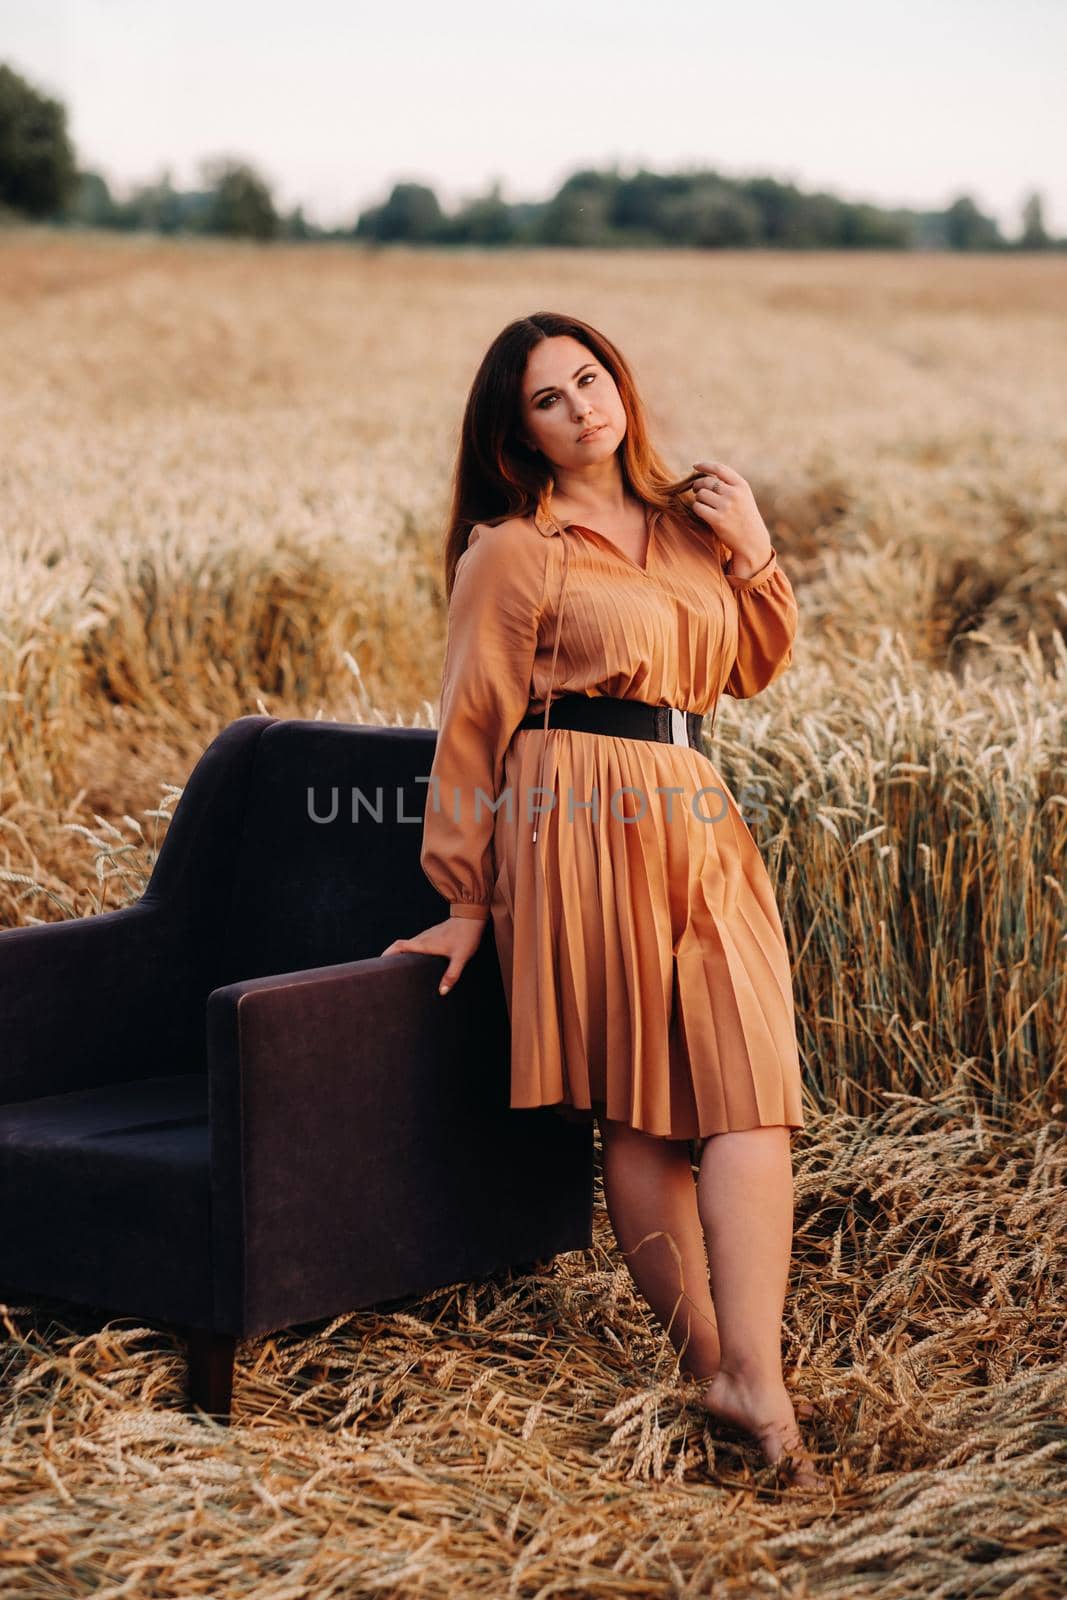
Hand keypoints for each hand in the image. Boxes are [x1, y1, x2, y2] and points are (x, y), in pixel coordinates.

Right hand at [379, 914, 486, 995]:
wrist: (471, 916)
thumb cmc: (466, 936)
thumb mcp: (460, 958)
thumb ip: (452, 975)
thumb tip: (442, 992)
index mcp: (425, 944)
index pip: (400, 946)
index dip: (388, 953)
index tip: (379, 962)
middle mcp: (423, 938)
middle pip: (400, 946)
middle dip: (390, 956)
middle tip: (385, 971)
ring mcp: (427, 935)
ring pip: (409, 945)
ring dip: (400, 954)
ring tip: (397, 969)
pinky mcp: (432, 935)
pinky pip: (416, 944)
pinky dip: (410, 951)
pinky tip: (416, 961)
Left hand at [691, 460, 772, 577]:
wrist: (752, 541)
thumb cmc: (745, 518)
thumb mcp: (744, 496)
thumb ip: (729, 485)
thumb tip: (704, 474)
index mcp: (742, 485)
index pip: (719, 468)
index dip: (704, 465)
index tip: (695, 466)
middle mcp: (734, 494)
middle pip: (706, 481)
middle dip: (698, 485)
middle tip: (696, 491)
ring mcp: (726, 506)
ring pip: (700, 494)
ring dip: (699, 499)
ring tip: (705, 505)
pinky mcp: (717, 519)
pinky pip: (698, 507)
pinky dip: (697, 509)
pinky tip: (703, 513)